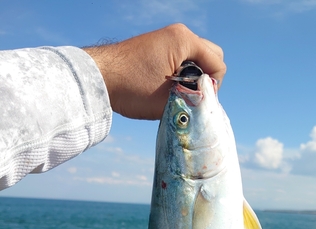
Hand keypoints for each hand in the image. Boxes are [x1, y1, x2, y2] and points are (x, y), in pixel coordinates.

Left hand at [83, 24, 225, 119]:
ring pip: (196, 58)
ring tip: (178, 94)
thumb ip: (193, 102)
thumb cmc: (131, 89)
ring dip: (194, 76)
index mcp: (184, 41)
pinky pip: (182, 58)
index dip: (213, 88)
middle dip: (207, 79)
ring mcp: (167, 38)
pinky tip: (168, 88)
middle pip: (211, 56)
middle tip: (192, 98)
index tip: (198, 102)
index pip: (218, 65)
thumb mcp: (168, 102)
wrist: (98, 77)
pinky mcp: (158, 45)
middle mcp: (178, 34)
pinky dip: (182, 72)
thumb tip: (206, 107)